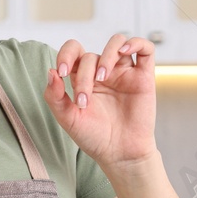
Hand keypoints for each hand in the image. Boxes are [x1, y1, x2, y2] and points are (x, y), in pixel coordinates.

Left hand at [43, 33, 157, 168]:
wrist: (119, 154)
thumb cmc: (94, 137)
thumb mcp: (68, 119)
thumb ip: (54, 96)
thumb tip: (50, 72)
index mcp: (83, 78)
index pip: (74, 52)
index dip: (65, 55)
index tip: (61, 72)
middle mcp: (103, 72)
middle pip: (92, 56)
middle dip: (84, 76)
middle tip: (84, 100)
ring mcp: (124, 73)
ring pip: (117, 43)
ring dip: (107, 55)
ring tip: (103, 78)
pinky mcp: (144, 77)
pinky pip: (145, 49)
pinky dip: (136, 43)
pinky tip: (125, 52)